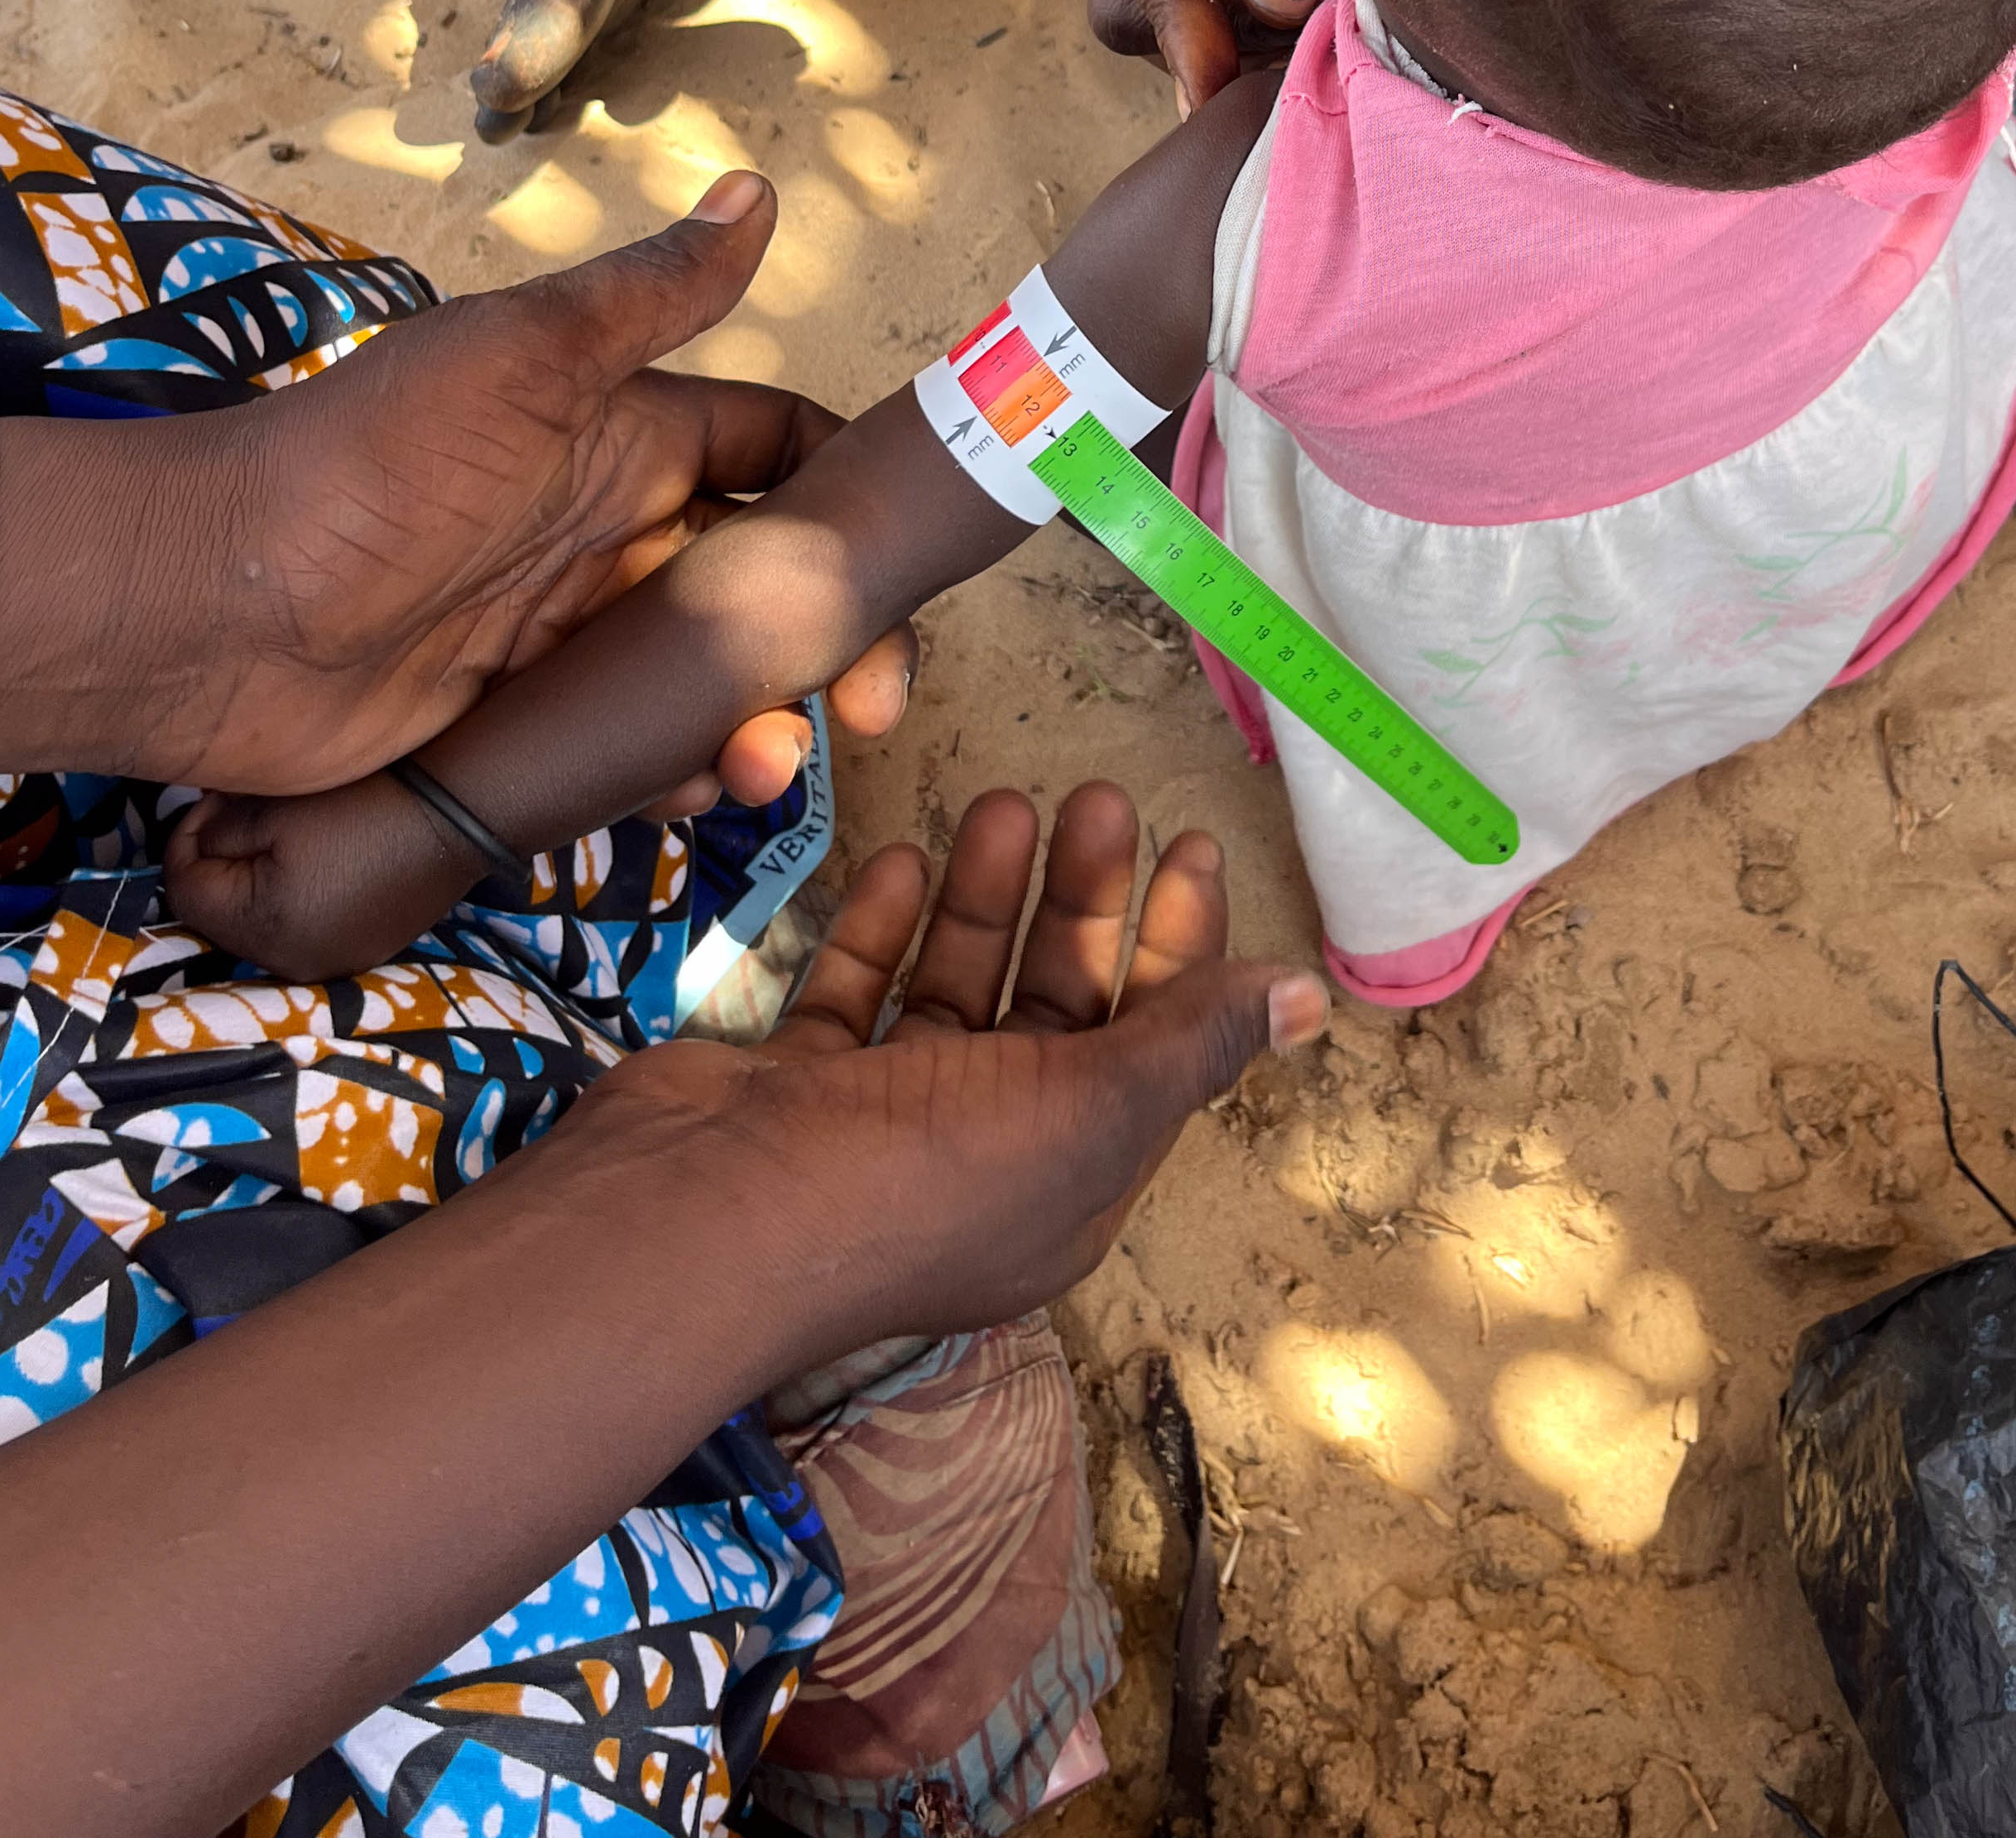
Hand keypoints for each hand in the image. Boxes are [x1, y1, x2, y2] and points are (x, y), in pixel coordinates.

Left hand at [0, 171, 914, 802]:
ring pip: (702, 681)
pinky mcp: (517, 727)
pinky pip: (624, 755)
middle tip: (873, 709)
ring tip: (759, 767)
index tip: (905, 560)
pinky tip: (685, 798)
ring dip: (758, 724)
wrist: (207, 611)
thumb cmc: (365, 465)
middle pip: (757, 584)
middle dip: (826, 642)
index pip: (772, 454)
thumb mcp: (520, 359)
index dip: (846, 496)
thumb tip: (757, 189)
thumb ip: (649, 295)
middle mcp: (606, 535)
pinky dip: (671, 780)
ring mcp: (562, 636)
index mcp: (623, 437)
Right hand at [580, 783, 1327, 1346]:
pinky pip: (858, 997)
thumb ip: (1190, 1043)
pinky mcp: (799, 1088)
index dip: (1179, 948)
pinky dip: (887, 928)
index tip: (1189, 844)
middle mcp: (984, 1160)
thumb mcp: (1086, 1108)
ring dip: (988, 897)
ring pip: (959, 990)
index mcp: (1069, 1187)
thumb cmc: (918, 1171)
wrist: (700, 1218)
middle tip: (1098, 795)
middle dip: (1083, 901)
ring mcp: (881, 1125)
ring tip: (1005, 797)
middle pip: (1057, 1010)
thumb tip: (1314, 1001)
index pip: (1150, 1050)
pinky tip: (908, 857)